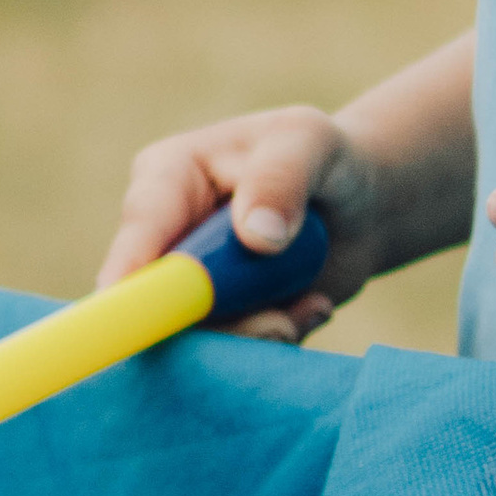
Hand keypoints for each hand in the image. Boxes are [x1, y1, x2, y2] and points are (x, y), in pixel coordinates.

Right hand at [97, 104, 384, 341]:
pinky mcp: (217, 321)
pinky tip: (312, 306)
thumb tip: (257, 237)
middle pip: (157, 301)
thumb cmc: (326, 157)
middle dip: (221, 323)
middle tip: (282, 322)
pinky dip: (277, 338)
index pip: (139, 232)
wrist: (362, 206)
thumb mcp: (310, 141)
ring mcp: (187, 285)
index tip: (142, 323)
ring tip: (311, 305)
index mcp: (165, 178)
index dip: (134, 281)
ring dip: (259, 333)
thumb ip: (282, 177)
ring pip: (195, 338)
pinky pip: (232, 353)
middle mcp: (162, 238)